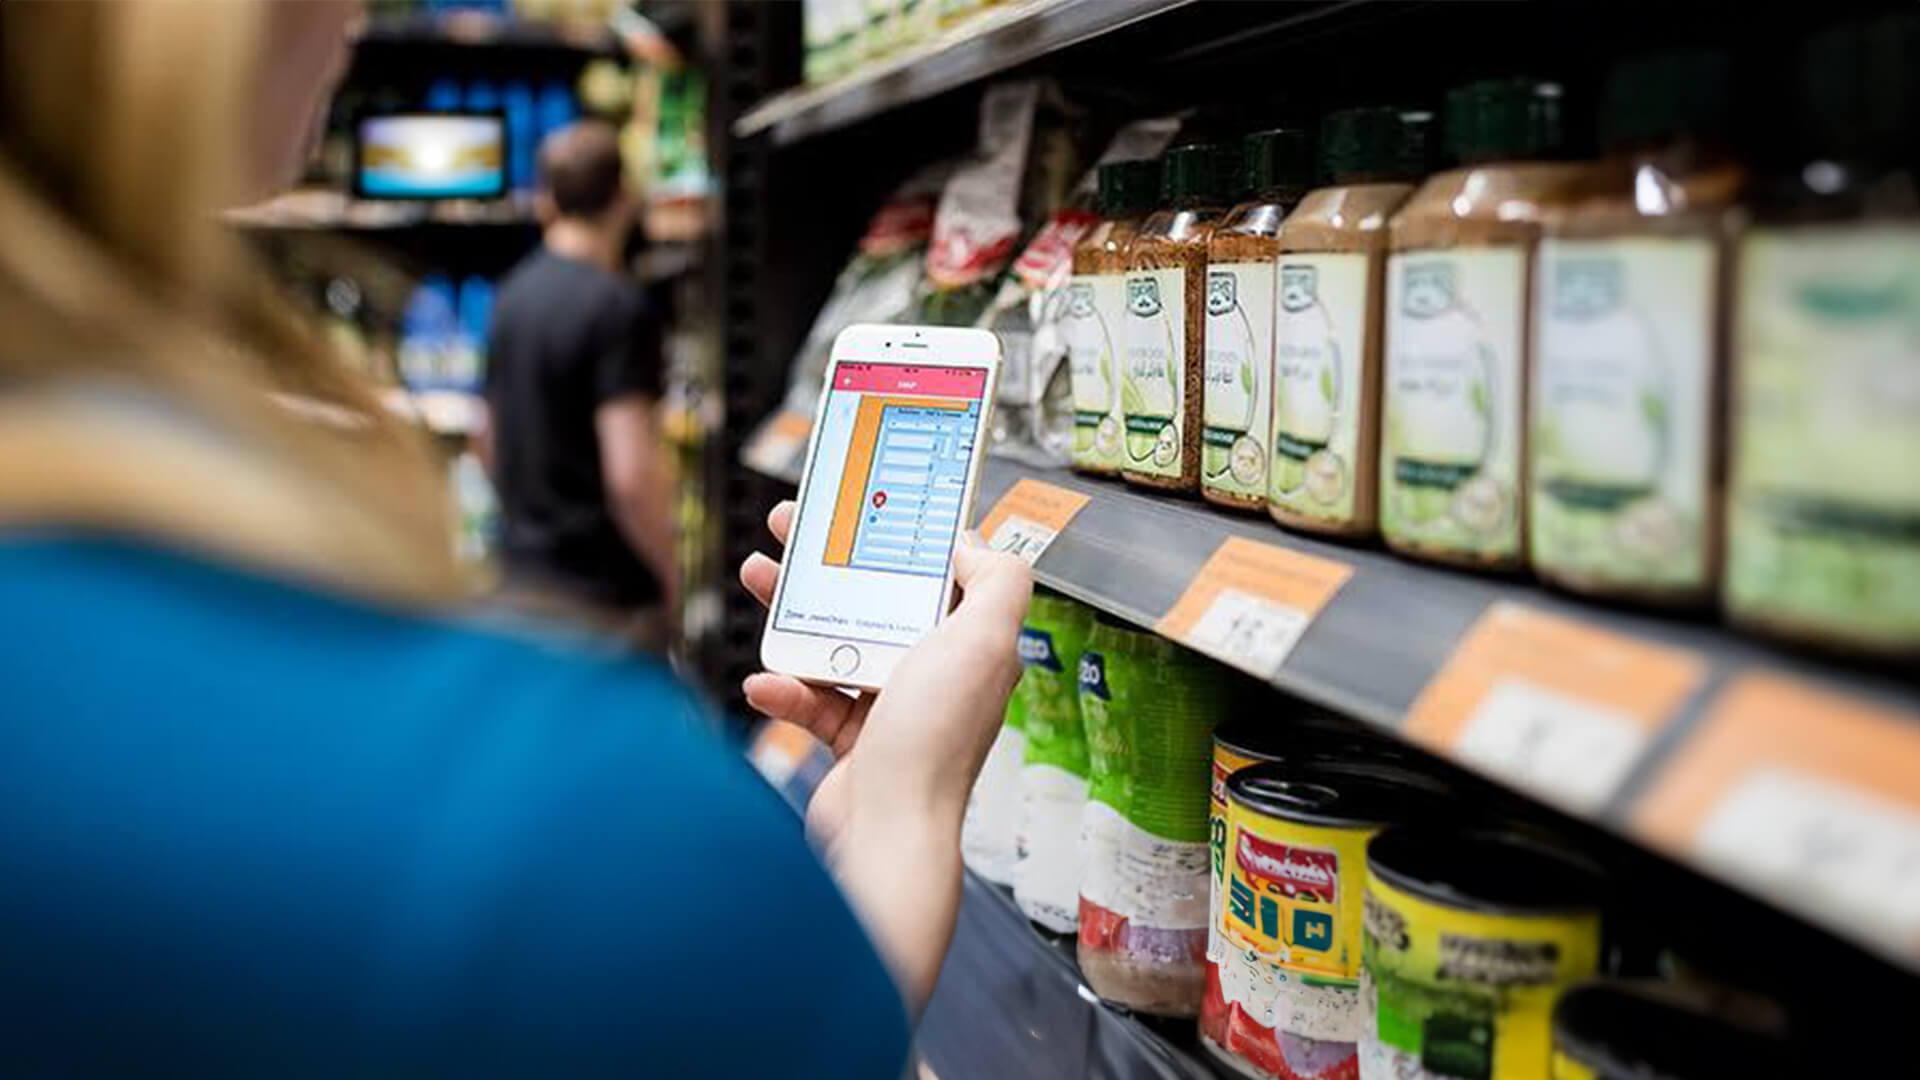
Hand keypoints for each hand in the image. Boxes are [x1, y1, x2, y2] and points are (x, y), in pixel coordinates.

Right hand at [739, 500, 1029, 1007]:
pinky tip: (765, 682)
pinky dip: (785, 688)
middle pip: (878, 601)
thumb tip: (977, 543)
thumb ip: (999, 581)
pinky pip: (812, 700)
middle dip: (831, 563)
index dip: (900, 537)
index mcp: (972, 648)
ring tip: (759, 578)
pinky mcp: (852, 746)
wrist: (887, 833)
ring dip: (795, 611)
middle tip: (789, 528)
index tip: (863, 506)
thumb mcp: (986, 642)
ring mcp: (893, 712)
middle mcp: (937, 678)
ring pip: (838, 643)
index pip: (939, 575)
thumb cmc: (934, 744)